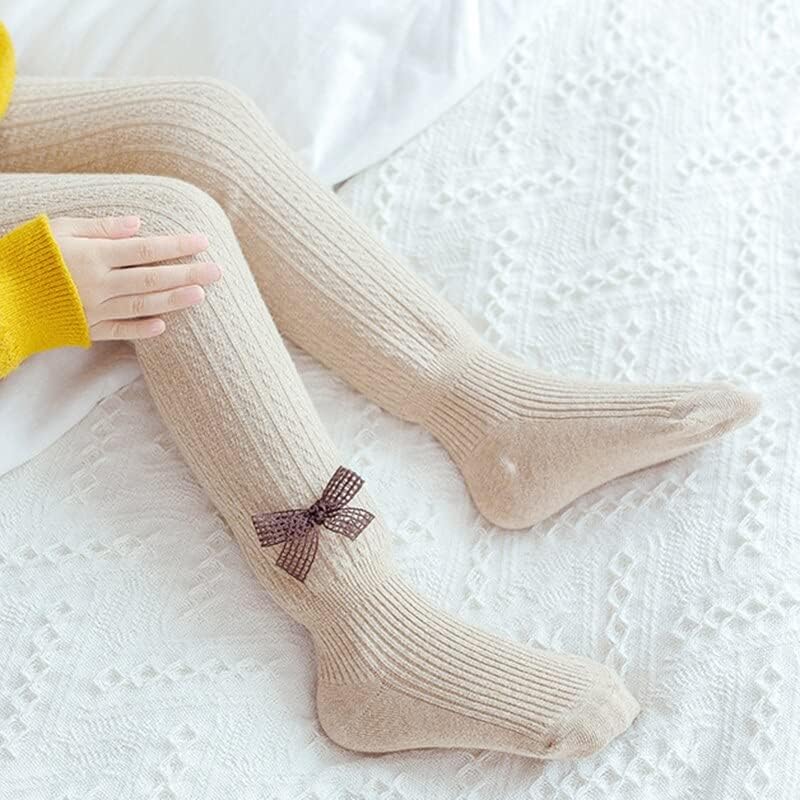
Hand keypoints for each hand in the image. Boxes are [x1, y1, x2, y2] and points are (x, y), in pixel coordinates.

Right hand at [50, 215, 221, 339]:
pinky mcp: (86, 329)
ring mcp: (94, 310)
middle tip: (218, 271)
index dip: (176, 246)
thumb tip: (138, 225)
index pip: (145, 250)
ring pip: (143, 306)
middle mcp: (99, 285)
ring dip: (174, 301)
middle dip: (188, 274)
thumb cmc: (25, 255)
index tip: (203, 241)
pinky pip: (119, 331)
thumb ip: (99, 227)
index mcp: (93, 256)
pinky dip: (142, 329)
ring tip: (200, 295)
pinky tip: (163, 326)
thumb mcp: (57, 229)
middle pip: (152, 279)